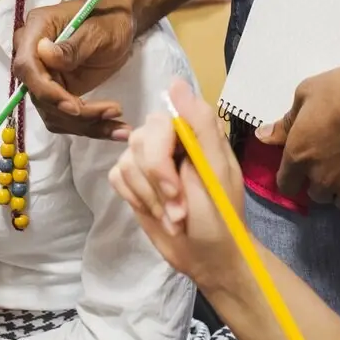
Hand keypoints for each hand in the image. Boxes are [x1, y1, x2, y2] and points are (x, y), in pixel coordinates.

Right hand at [12, 0, 135, 139]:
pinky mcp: (58, 93)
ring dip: (86, 125)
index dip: (46, 91)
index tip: (74, 107)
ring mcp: (44, 77)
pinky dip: (90, 127)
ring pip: (53, 114)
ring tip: (121, 126)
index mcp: (37, 29)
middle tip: (111, 113)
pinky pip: (66, 118)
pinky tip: (116, 129)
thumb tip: (45, 54)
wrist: (120, 24)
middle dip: (74, 114)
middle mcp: (33, 55)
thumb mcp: (97, 30)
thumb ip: (72, 46)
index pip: (27, 67)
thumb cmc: (109, 18)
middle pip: (39, 96)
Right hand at [109, 78, 246, 293]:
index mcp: (193, 132)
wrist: (210, 257)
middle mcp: (169, 140)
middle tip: (179, 211)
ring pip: (126, 162)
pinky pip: (117, 177)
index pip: (160, 123)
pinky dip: (137, 199)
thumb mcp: (218, 171)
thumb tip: (175, 82)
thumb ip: (200, 125)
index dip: (160, 160)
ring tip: (174, 217)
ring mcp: (149, 161)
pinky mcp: (134, 182)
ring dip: (150, 198)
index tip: (175, 191)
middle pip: (139, 142)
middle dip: (156, 184)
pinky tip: (157, 214)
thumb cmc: (222, 216)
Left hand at [256, 50, 339, 209]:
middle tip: (329, 161)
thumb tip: (263, 136)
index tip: (300, 167)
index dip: (291, 177)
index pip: (286, 185)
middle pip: (315, 194)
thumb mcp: (305, 95)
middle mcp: (321, 177)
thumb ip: (284, 123)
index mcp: (298, 155)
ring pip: (339, 200)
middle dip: (318, 181)